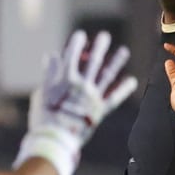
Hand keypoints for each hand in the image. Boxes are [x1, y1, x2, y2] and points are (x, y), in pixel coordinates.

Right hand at [29, 30, 138, 145]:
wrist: (55, 140)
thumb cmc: (44, 117)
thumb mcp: (41, 93)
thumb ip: (48, 74)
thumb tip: (50, 56)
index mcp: (65, 79)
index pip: (71, 55)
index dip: (76, 43)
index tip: (80, 34)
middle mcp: (82, 85)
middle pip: (92, 61)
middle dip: (99, 47)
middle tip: (105, 36)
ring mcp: (93, 97)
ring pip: (107, 75)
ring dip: (116, 62)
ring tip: (124, 51)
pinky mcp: (100, 111)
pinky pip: (114, 98)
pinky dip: (123, 89)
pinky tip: (132, 80)